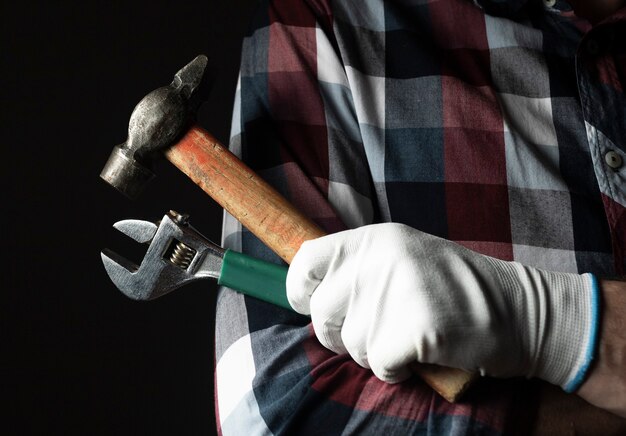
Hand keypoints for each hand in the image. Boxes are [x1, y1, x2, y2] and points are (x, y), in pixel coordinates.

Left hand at [286, 223, 597, 391]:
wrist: (523, 311)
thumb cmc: (457, 291)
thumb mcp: (404, 259)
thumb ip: (360, 270)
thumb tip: (310, 297)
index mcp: (373, 239)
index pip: (305, 262)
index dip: (300, 291)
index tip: (312, 306)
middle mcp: (379, 259)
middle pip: (321, 314)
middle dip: (343, 335)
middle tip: (381, 332)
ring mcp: (397, 292)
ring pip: (350, 345)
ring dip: (376, 353)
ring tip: (411, 336)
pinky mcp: (415, 329)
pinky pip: (378, 366)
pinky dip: (397, 371)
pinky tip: (422, 354)